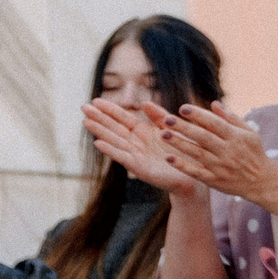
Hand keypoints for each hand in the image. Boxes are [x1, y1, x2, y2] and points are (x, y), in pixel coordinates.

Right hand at [80, 99, 198, 196]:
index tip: (95, 100)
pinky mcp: (139, 168)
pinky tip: (98, 143)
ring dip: (100, 132)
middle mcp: (136, 143)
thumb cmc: (183, 154)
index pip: (123, 118)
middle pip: (114, 128)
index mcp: (144, 132)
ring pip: (115, 141)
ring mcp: (136, 155)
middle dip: (99, 118)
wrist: (194, 177)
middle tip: (83, 107)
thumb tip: (144, 102)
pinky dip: (110, 151)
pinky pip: (122, 157)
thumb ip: (159, 116)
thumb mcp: (172, 130)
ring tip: (86, 122)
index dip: (110, 109)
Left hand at [146, 101, 274, 202]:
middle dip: (184, 128)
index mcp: (237, 137)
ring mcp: (221, 167)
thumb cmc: (254, 152)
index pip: (216, 124)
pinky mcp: (215, 180)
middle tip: (166, 119)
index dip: (199, 115)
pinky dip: (182, 165)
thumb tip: (213, 103)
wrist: (263, 182)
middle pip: (203, 137)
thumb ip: (231, 118)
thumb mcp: (249, 133)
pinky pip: (196, 172)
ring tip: (163, 134)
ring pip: (197, 153)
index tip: (183, 108)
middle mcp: (228, 151)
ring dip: (179, 144)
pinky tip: (168, 158)